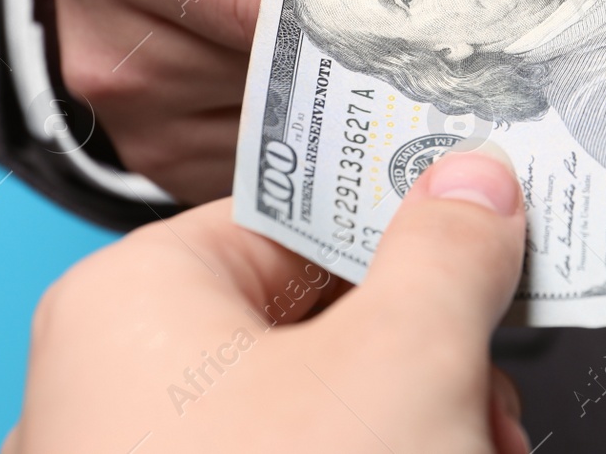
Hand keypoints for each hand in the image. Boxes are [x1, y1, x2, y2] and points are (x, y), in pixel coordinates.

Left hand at [5, 146, 529, 453]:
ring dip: (417, 413)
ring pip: (315, 399)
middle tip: (492, 386)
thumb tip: (479, 179)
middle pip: (317, 316)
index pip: (299, 214)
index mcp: (132, 301)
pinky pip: (288, 452)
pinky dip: (370, 452)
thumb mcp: (403, 361)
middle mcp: (113, 380)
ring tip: (478, 441)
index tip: (491, 233)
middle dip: (431, 350)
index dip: (412, 223)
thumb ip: (449, 249)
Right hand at [50, 0, 495, 200]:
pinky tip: (374, 64)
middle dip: (400, 40)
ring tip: (423, 16)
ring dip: (385, 81)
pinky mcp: (179, 175)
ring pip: (313, 128)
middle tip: (479, 6)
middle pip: (304, 72)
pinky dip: (350, 118)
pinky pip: (298, 164)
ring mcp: (149, 128)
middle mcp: (123, 51)